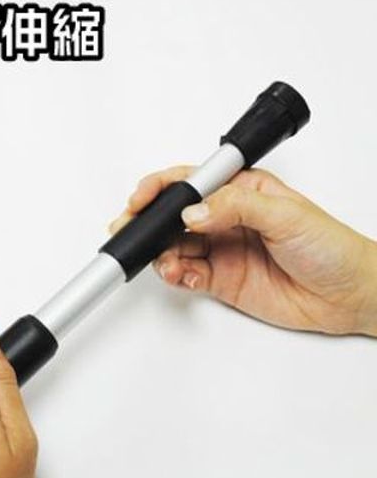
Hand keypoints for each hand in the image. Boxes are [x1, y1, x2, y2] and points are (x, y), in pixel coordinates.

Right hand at [110, 166, 376, 336]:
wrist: (347, 296)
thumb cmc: (330, 246)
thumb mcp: (286, 215)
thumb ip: (236, 208)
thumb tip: (193, 211)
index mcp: (241, 191)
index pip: (191, 182)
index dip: (161, 187)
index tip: (142, 199)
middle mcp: (226, 219)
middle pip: (174, 215)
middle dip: (148, 222)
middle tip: (131, 230)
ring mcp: (220, 249)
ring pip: (175, 246)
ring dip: (162, 253)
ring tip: (165, 261)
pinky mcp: (219, 279)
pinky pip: (186, 274)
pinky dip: (176, 274)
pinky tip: (180, 274)